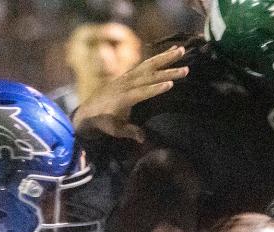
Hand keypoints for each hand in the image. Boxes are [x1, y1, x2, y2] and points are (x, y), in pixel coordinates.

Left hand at [73, 45, 187, 126]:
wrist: (88, 111)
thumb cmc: (103, 123)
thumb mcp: (115, 130)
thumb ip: (130, 132)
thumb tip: (143, 138)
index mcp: (123, 98)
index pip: (142, 92)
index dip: (156, 89)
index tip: (170, 84)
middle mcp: (126, 84)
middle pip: (149, 76)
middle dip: (168, 72)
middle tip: (185, 69)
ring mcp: (127, 76)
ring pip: (149, 65)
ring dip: (166, 57)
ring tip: (181, 50)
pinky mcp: (128, 73)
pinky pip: (145, 63)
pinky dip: (159, 57)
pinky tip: (171, 51)